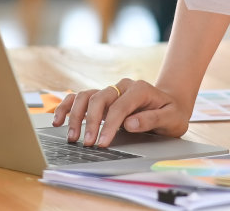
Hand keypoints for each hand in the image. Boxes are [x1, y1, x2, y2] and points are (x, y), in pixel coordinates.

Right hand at [50, 78, 191, 147]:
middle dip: (90, 122)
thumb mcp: (172, 118)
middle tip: (87, 143)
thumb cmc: (171, 112)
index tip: (102, 143)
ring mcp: (111, 91)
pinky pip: (80, 98)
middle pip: (99, 99)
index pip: (119, 107)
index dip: (109, 125)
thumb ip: (152, 119)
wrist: (170, 103)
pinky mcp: (102, 98)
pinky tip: (58, 120)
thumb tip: (129, 123)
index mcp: (139, 89)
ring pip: (86, 96)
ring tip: (71, 136)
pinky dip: (67, 107)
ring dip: (75, 115)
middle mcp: (122, 86)